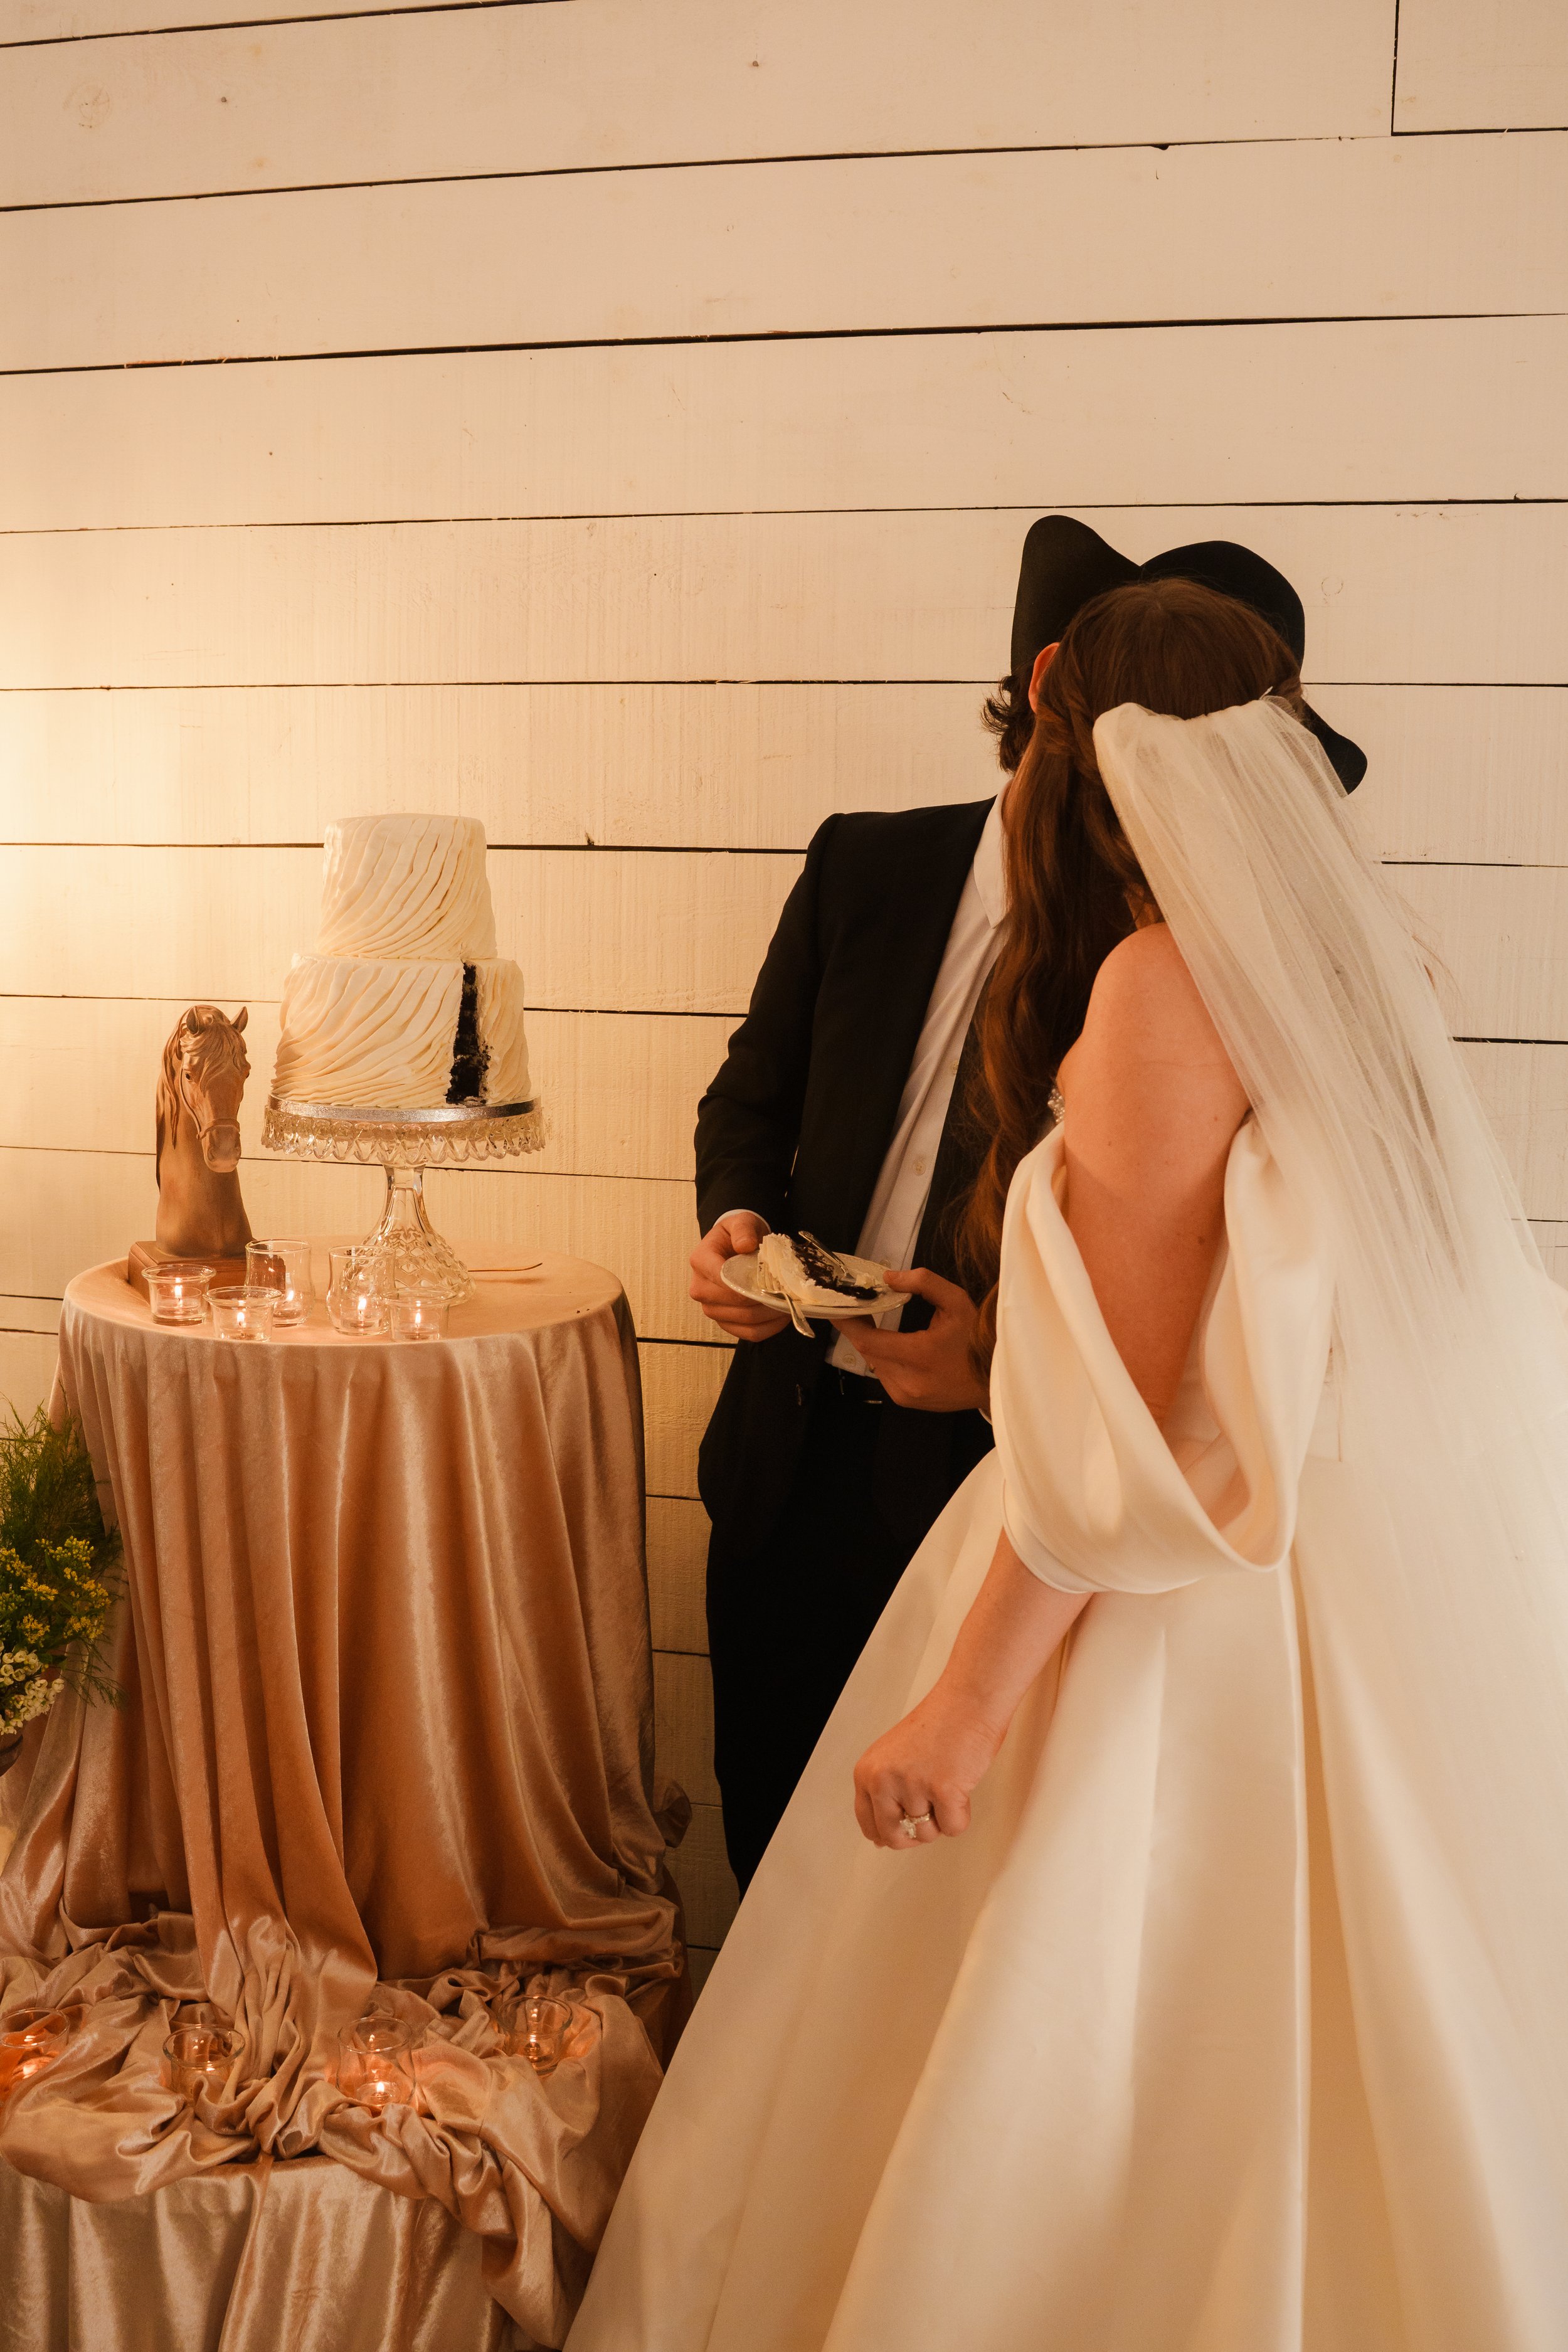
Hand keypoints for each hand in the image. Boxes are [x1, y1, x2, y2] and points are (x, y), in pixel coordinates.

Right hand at [688, 1212, 788, 1342]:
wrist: (735, 1247)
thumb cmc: (738, 1235)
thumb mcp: (741, 1222)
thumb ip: (743, 1229)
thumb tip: (744, 1245)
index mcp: (700, 1261)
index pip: (722, 1278)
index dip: (748, 1282)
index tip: (772, 1279)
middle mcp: (700, 1288)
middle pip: (735, 1303)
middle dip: (765, 1299)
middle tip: (787, 1292)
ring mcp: (711, 1308)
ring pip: (744, 1320)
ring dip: (770, 1314)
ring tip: (788, 1302)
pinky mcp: (725, 1322)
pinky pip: (749, 1333)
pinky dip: (769, 1328)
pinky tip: (783, 1315)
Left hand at [831, 1269, 987, 1411]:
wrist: (996, 1380)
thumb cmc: (978, 1339)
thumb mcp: (957, 1302)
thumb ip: (923, 1283)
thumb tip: (888, 1278)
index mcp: (918, 1356)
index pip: (867, 1340)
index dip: (847, 1322)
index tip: (835, 1305)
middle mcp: (907, 1382)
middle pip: (868, 1351)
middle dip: (861, 1328)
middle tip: (862, 1306)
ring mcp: (906, 1396)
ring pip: (874, 1363)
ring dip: (873, 1343)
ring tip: (879, 1322)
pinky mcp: (907, 1402)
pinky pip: (885, 1375)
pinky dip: (885, 1358)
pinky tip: (897, 1346)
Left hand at [853, 1683, 1006, 1849]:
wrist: (968, 1702)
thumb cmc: (938, 1725)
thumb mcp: (894, 1758)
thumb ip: (884, 1794)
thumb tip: (879, 1841)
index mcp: (867, 1772)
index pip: (868, 1824)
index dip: (890, 1832)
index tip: (905, 1825)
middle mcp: (883, 1779)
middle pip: (895, 1837)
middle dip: (917, 1831)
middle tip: (931, 1808)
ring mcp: (912, 1785)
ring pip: (927, 1834)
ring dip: (942, 1817)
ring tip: (946, 1784)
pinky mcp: (943, 1790)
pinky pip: (953, 1828)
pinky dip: (962, 1814)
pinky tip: (961, 1785)